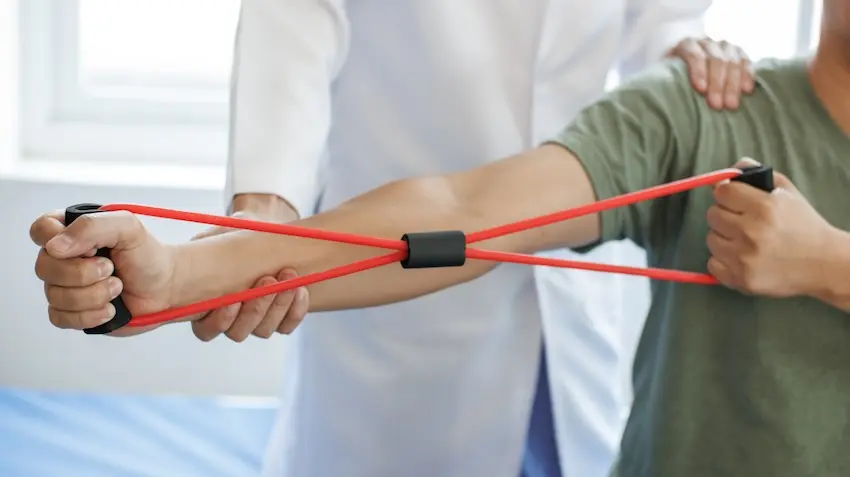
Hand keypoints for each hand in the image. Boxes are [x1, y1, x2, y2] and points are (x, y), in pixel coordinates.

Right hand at [30, 209, 175, 334]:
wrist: (166, 288)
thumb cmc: (147, 256)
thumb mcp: (128, 228)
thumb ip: (92, 226)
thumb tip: (55, 246)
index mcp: (72, 232)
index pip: (40, 230)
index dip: (57, 241)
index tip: (89, 249)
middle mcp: (63, 258)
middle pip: (44, 267)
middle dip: (83, 273)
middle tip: (112, 269)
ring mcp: (65, 286)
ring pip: (54, 296)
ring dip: (93, 295)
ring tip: (118, 287)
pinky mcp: (72, 311)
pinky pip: (60, 317)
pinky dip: (90, 315)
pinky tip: (111, 308)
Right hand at [189, 204, 308, 341]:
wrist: (267, 229)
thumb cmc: (238, 234)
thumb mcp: (218, 234)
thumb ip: (205, 245)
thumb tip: (199, 250)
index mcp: (207, 306)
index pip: (206, 329)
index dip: (219, 321)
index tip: (233, 300)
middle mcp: (231, 320)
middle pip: (238, 332)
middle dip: (255, 309)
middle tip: (267, 280)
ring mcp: (257, 322)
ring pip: (264, 329)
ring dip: (277, 306)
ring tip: (287, 275)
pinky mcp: (281, 319)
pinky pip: (287, 326)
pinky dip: (295, 310)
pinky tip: (300, 289)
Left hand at [668, 37, 754, 109]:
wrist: (683, 63)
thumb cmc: (671, 75)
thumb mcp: (663, 75)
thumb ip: (665, 82)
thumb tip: (664, 101)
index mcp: (685, 45)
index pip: (694, 54)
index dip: (698, 71)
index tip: (700, 89)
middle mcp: (706, 42)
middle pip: (715, 60)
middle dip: (717, 83)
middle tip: (717, 105)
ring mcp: (723, 46)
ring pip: (732, 61)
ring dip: (733, 84)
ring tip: (731, 105)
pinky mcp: (737, 52)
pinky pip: (745, 61)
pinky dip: (747, 75)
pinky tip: (747, 90)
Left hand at [706, 159, 834, 296]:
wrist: (824, 264)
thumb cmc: (803, 225)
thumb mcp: (787, 192)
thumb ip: (755, 174)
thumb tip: (728, 171)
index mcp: (763, 207)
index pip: (722, 192)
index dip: (728, 194)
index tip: (736, 201)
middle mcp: (751, 232)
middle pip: (712, 215)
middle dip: (725, 215)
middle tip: (742, 222)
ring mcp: (744, 258)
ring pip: (710, 239)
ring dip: (724, 238)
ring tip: (744, 241)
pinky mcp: (740, 279)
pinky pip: (712, 264)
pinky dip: (723, 261)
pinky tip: (741, 258)